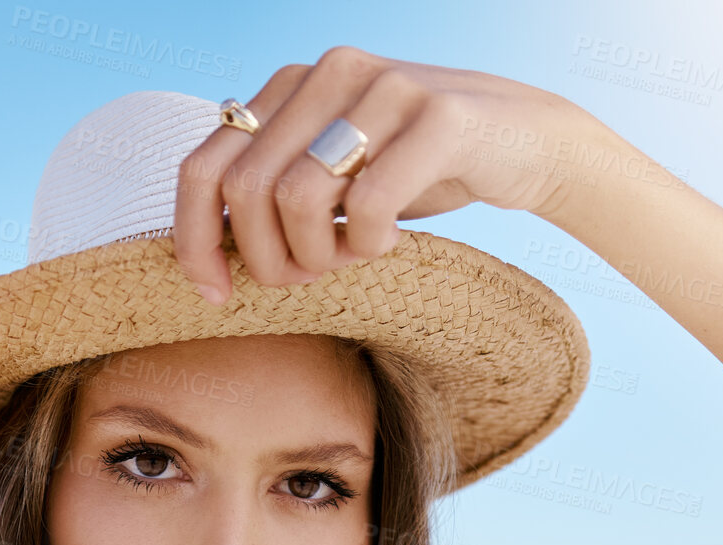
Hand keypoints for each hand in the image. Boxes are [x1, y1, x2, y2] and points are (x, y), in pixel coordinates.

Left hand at [174, 45, 588, 304]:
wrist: (526, 140)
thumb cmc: (419, 170)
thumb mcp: (339, 173)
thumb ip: (277, 186)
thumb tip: (206, 249)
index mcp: (291, 84)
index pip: (204, 167)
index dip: (195, 240)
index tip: (215, 294)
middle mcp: (330, 72)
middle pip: (247, 193)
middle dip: (268, 260)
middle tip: (309, 279)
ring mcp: (384, 88)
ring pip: (299, 200)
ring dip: (321, 256)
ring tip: (354, 256)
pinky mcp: (439, 117)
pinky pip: (370, 206)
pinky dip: (372, 246)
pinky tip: (392, 242)